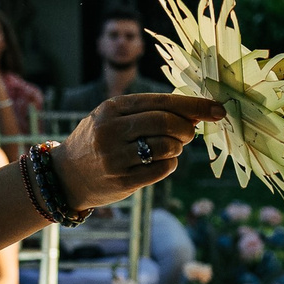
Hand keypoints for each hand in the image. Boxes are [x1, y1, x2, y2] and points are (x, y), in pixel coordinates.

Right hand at [52, 94, 222, 207]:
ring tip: (169, 147)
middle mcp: (111, 131)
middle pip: (167, 123)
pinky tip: (161, 161)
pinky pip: (162, 169)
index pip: (162, 101)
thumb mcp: (114, 117)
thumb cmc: (98, 140)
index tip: (218, 110)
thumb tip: (196, 113)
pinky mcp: (122, 181)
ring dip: (177, 148)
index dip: (194, 106)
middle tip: (188, 133)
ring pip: (167, 147)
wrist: (66, 176)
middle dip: (187, 128)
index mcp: (112, 108)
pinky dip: (170, 164)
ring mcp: (116, 158)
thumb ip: (149, 111)